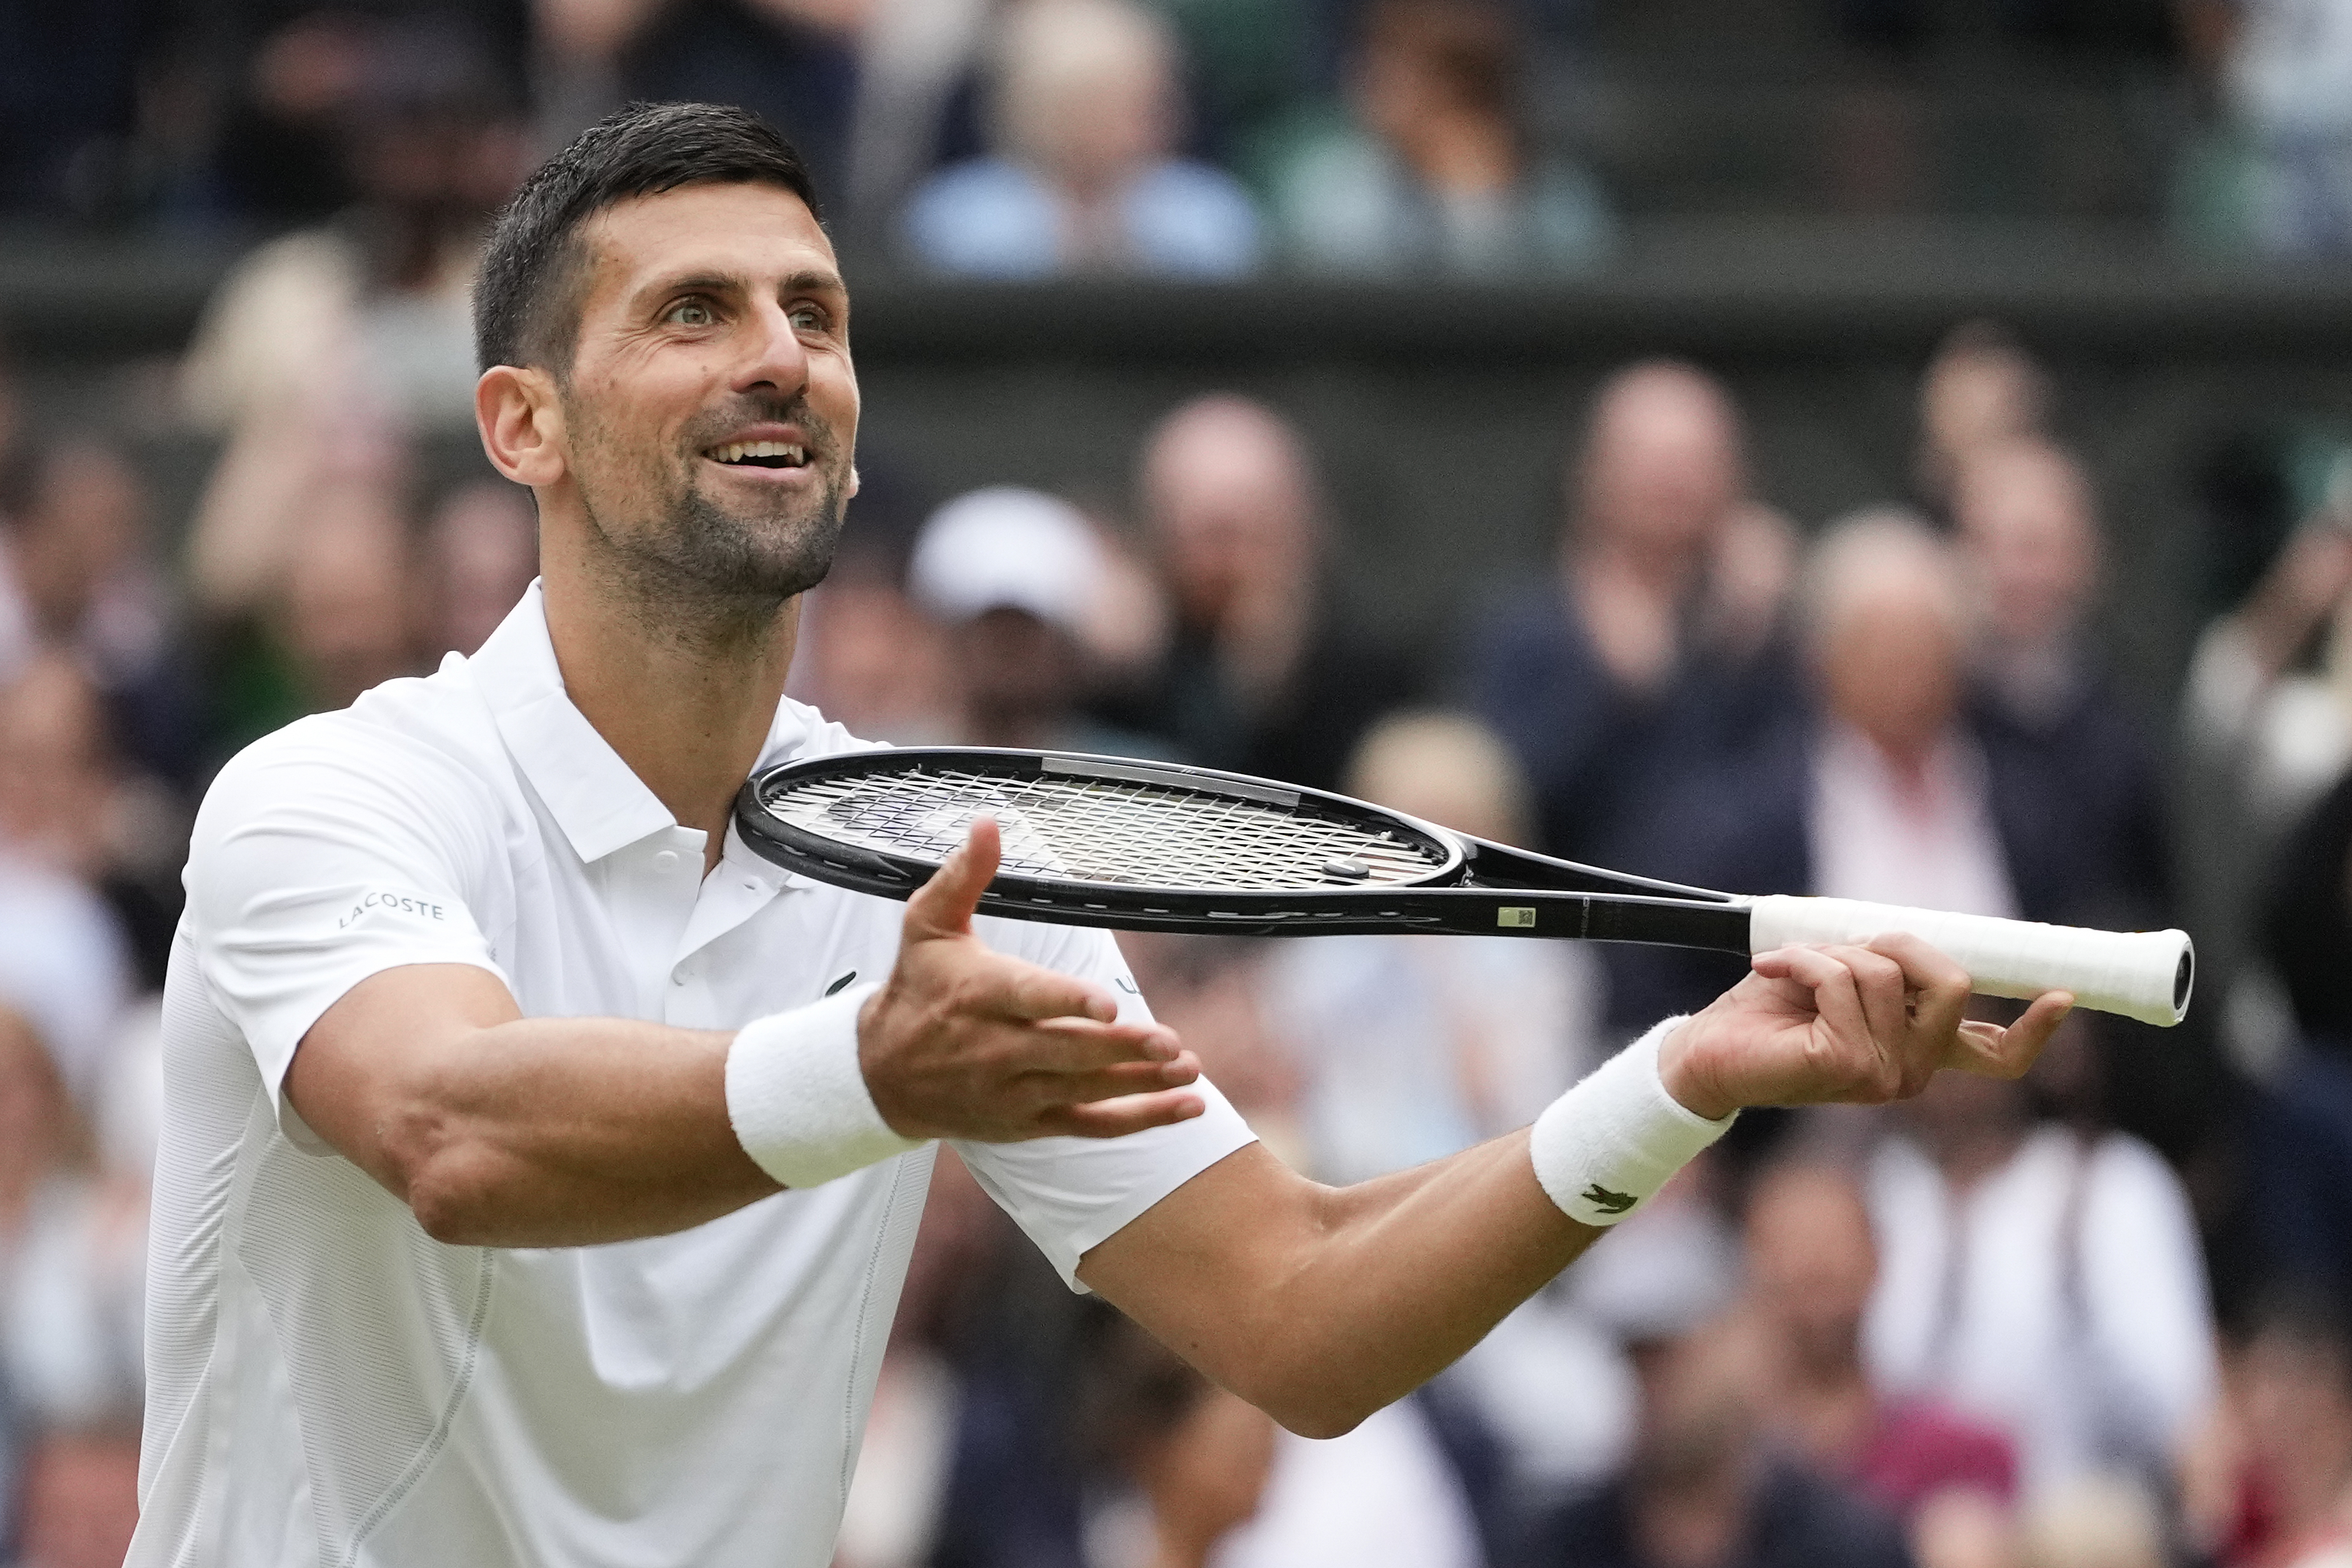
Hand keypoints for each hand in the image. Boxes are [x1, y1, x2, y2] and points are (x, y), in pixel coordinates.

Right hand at [859, 816, 1205, 1141]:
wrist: (880, 1075)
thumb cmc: (916, 988)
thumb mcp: (926, 925)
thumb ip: (963, 876)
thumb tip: (987, 822)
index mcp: (977, 995)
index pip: (1028, 999)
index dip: (1068, 1003)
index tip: (1107, 1006)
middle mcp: (995, 1049)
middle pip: (1066, 1052)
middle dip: (1120, 1049)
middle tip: (1168, 1042)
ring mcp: (1014, 1092)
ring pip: (1084, 1091)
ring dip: (1141, 1083)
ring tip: (1187, 1069)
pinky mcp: (1029, 1122)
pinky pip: (1090, 1126)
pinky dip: (1140, 1119)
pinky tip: (1185, 1105)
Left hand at [1656, 933, 2072, 1120]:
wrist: (1704, 1052)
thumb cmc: (1768, 1013)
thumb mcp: (1840, 979)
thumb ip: (1887, 971)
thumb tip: (1918, 945)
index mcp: (1918, 1054)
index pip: (1996, 1056)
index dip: (2035, 1031)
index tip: (2063, 995)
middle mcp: (1910, 1073)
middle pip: (1952, 982)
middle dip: (1897, 943)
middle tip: (1842, 946)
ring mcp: (1883, 1077)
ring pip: (1885, 973)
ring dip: (1831, 952)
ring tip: (1791, 972)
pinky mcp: (1846, 1066)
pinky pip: (1842, 979)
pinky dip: (1802, 961)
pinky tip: (1772, 974)